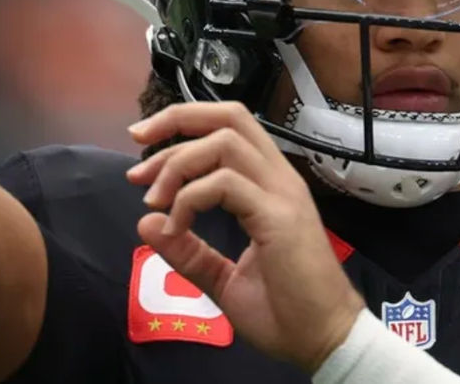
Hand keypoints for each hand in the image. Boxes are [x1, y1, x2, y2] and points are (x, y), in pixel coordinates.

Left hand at [126, 102, 364, 372]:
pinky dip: (189, 198)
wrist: (323, 342)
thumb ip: (189, 251)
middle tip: (137, 148)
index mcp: (268, 186)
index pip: (229, 127)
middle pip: (229, 116)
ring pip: (225, 141)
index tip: (142, 148)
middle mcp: (278, 179)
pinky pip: (226, 183)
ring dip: (178, 162)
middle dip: (176, 121)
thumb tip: (144, 222)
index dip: (183, 125)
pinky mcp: (278, 217)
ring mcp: (281, 194)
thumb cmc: (283, 312)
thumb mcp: (223, 279)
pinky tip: (176, 227)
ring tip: (154, 199)